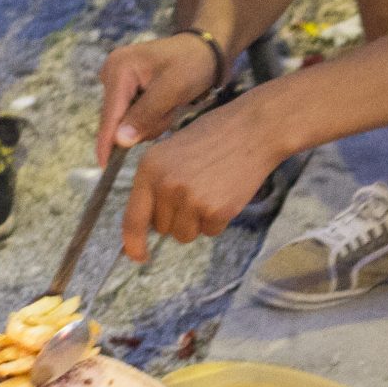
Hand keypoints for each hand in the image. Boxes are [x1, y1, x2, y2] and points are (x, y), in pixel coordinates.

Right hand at [97, 34, 222, 162]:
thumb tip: (119, 140)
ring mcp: (119, 81)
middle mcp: (112, 73)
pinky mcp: (127, 89)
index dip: (107, 141)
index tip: (105, 166)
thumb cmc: (192, 64)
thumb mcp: (173, 89)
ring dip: (153, 120)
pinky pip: (135, 116)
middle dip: (146, 122)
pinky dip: (153, 116)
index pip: (110, 113)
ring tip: (171, 103)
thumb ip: (145, 115)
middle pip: (119, 119)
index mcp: (119, 68)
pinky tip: (166, 103)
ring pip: (129, 121)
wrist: (205, 50)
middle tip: (171, 108)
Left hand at [119, 101, 286, 258]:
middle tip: (196, 190)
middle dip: (176, 218)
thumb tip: (146, 222)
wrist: (254, 129)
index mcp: (149, 168)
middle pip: (162, 228)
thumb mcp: (171, 151)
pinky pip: (210, 232)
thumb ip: (155, 182)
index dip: (133, 243)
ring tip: (210, 191)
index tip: (136, 256)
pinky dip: (217, 220)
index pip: (133, 217)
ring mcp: (190, 199)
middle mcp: (165, 186)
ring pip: (185, 234)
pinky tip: (225, 194)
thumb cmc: (214, 136)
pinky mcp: (215, 210)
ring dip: (196, 222)